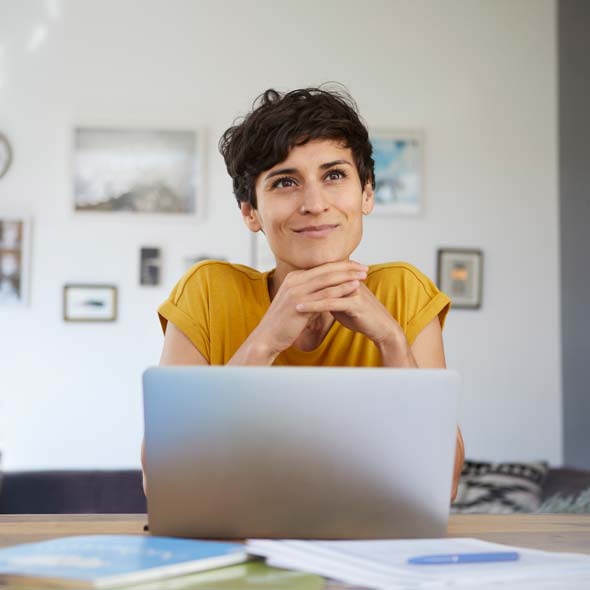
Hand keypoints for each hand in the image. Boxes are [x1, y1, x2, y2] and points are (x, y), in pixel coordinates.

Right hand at [250, 260, 368, 357]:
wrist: (267, 337)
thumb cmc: (283, 323)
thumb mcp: (296, 302)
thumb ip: (309, 293)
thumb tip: (325, 291)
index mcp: (294, 277)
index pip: (321, 267)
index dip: (340, 265)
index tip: (356, 266)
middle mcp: (294, 280)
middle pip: (326, 269)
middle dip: (347, 267)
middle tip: (364, 267)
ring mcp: (296, 291)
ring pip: (328, 279)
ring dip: (348, 276)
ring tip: (364, 275)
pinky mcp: (300, 303)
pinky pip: (325, 294)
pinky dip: (342, 289)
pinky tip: (354, 288)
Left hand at [295, 281, 405, 349]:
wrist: (381, 328)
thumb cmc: (362, 316)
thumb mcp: (342, 304)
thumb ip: (330, 296)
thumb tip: (315, 294)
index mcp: (347, 278)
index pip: (322, 273)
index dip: (305, 278)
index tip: (287, 283)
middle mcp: (350, 280)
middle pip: (321, 277)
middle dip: (301, 283)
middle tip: (282, 288)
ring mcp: (353, 290)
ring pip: (323, 289)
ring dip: (304, 293)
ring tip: (286, 298)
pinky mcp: (355, 303)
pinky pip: (329, 303)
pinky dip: (313, 305)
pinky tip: (300, 308)